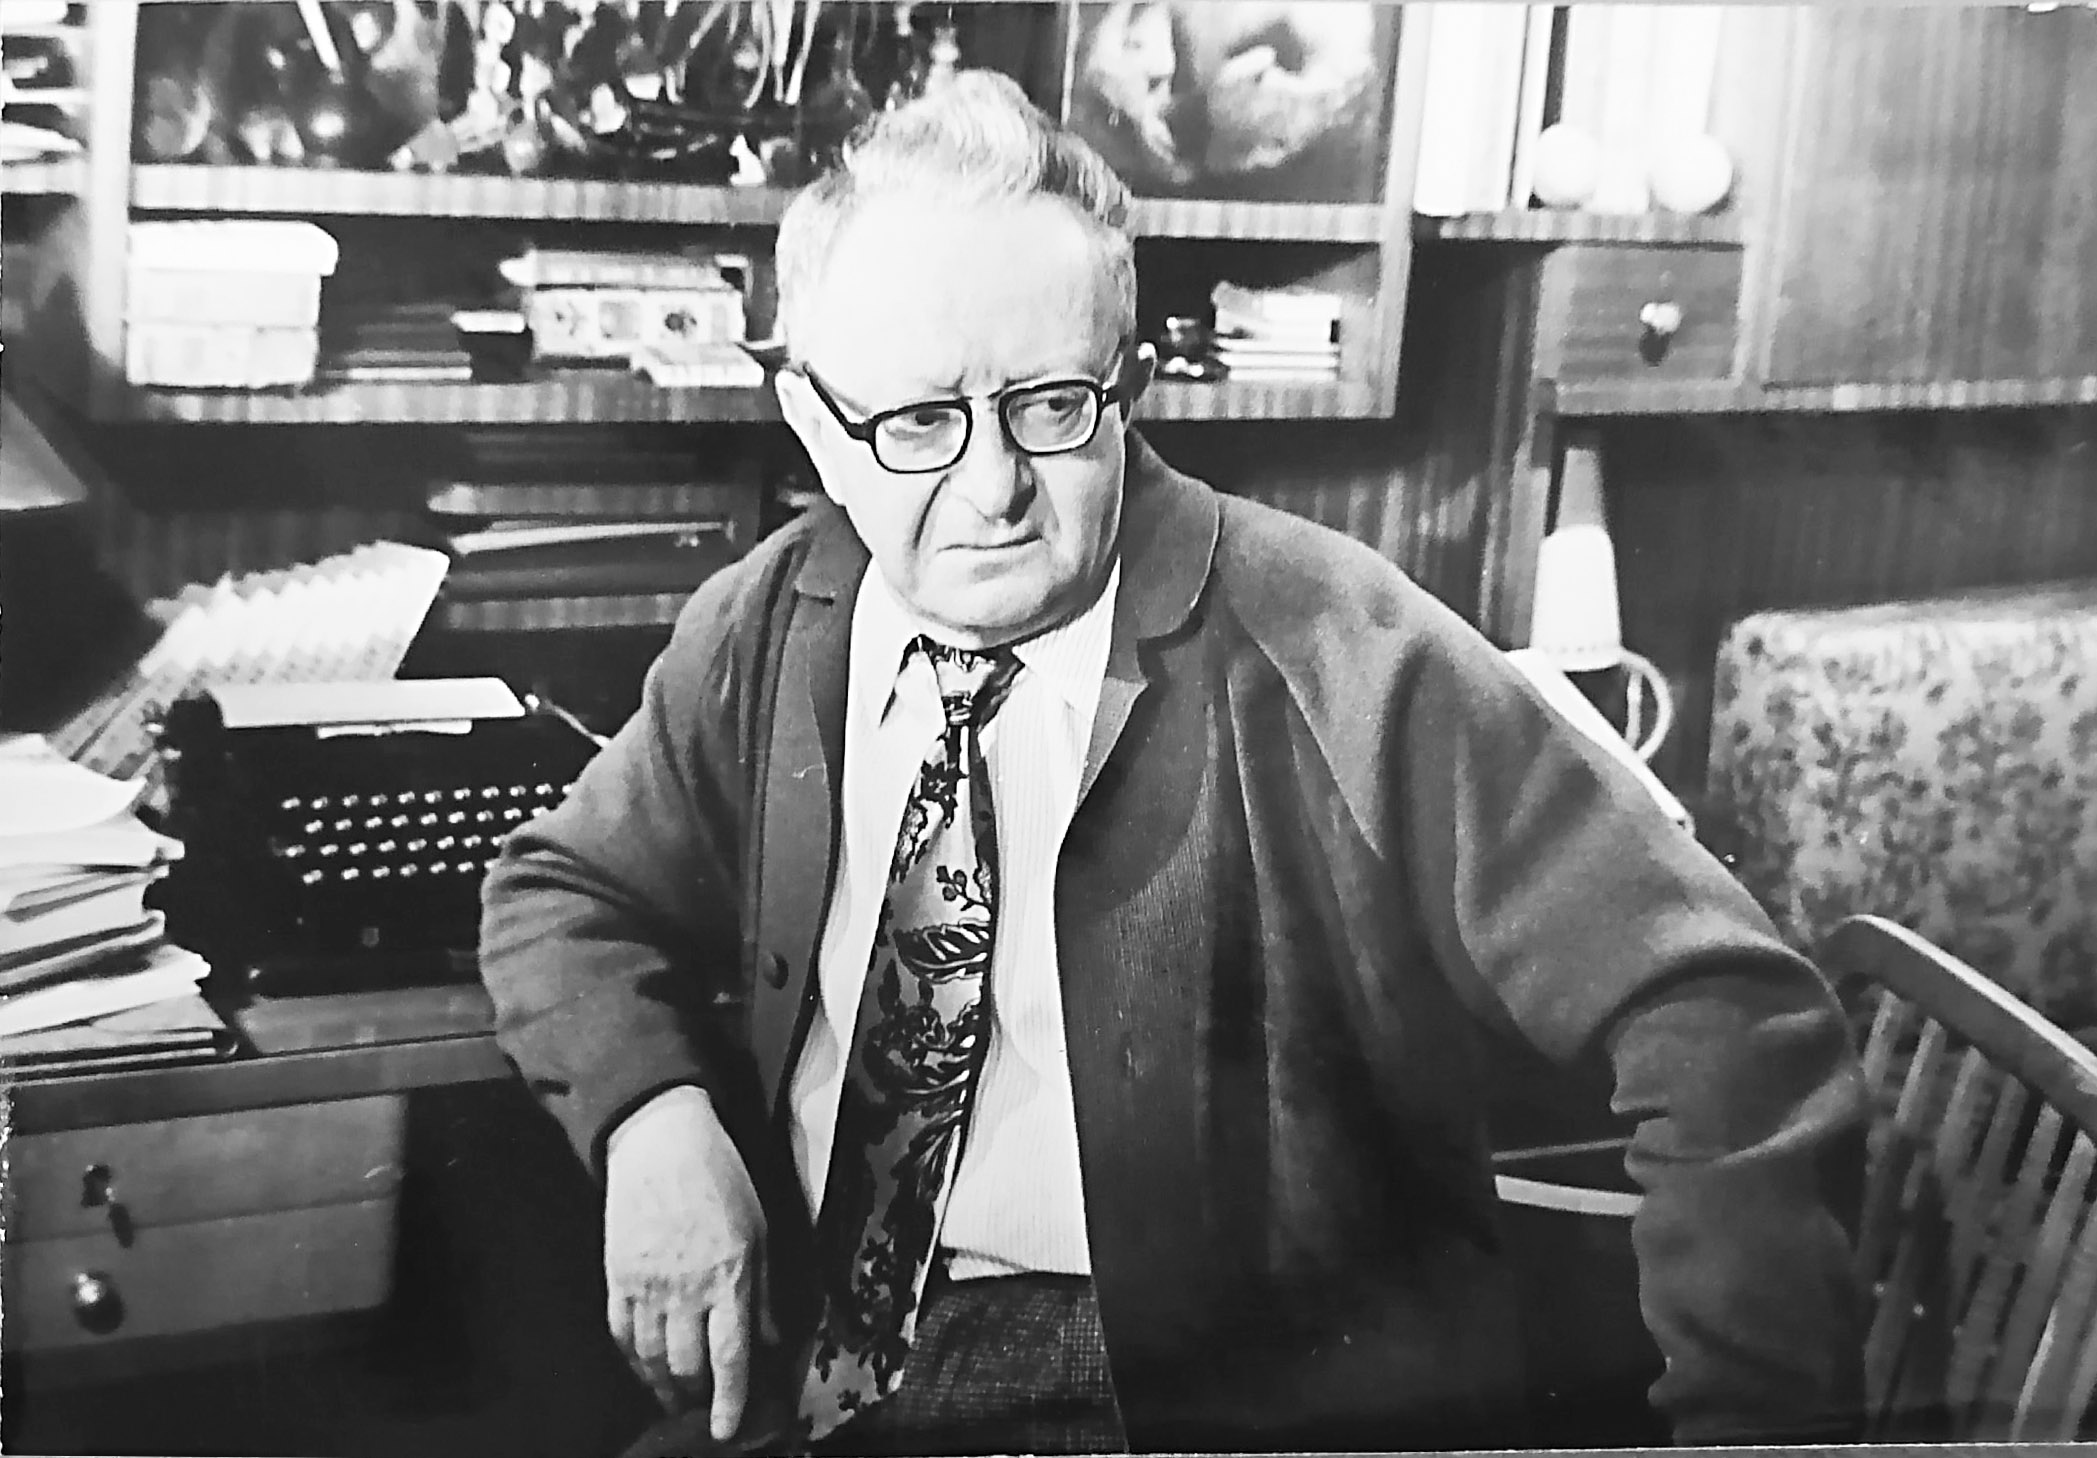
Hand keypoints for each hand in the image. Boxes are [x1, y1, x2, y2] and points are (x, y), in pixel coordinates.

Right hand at [605, 1086, 776, 1442]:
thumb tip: (770, 1343)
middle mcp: (686, 1287)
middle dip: (697, 1398)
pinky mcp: (616, 1277)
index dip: (730, 1400)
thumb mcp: (759, 1230)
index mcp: (730, 1275)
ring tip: (677, 1399)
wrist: (660, 1142)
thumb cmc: (720, 1180)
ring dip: (665, 1387)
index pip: (730, 1357)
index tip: (728, 1429)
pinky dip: (635, 1362)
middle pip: (688, 1367)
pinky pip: (623, 1336)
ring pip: (653, 1359)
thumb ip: (762, 1292)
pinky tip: (646, 1370)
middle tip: (704, 1410)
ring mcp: (646, 1285)